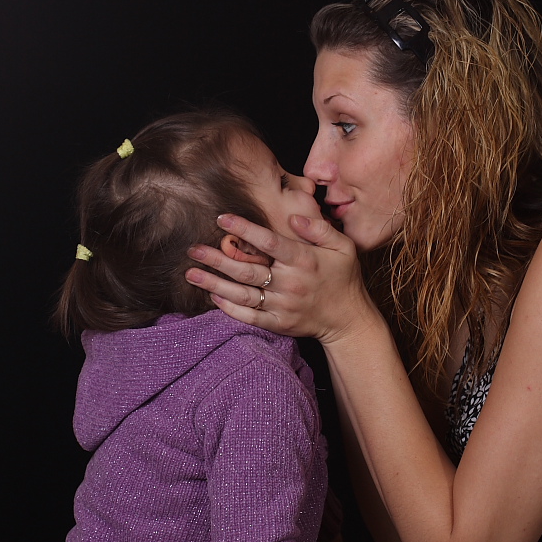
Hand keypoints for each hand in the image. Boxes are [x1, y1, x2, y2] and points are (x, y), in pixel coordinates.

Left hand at [185, 213, 373, 343]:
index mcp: (304, 260)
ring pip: (243, 295)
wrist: (349, 319)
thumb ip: (319, 229)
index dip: (244, 229)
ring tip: (191, 273)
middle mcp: (291, 284)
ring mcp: (284, 306)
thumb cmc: (344, 278)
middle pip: (248, 270)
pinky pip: (250, 317)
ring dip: (215, 284)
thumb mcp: (343, 247)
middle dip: (218, 259)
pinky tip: (213, 296)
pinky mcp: (280, 324)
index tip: (222, 218)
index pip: (270, 242)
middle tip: (193, 249)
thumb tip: (293, 217)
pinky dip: (230, 308)